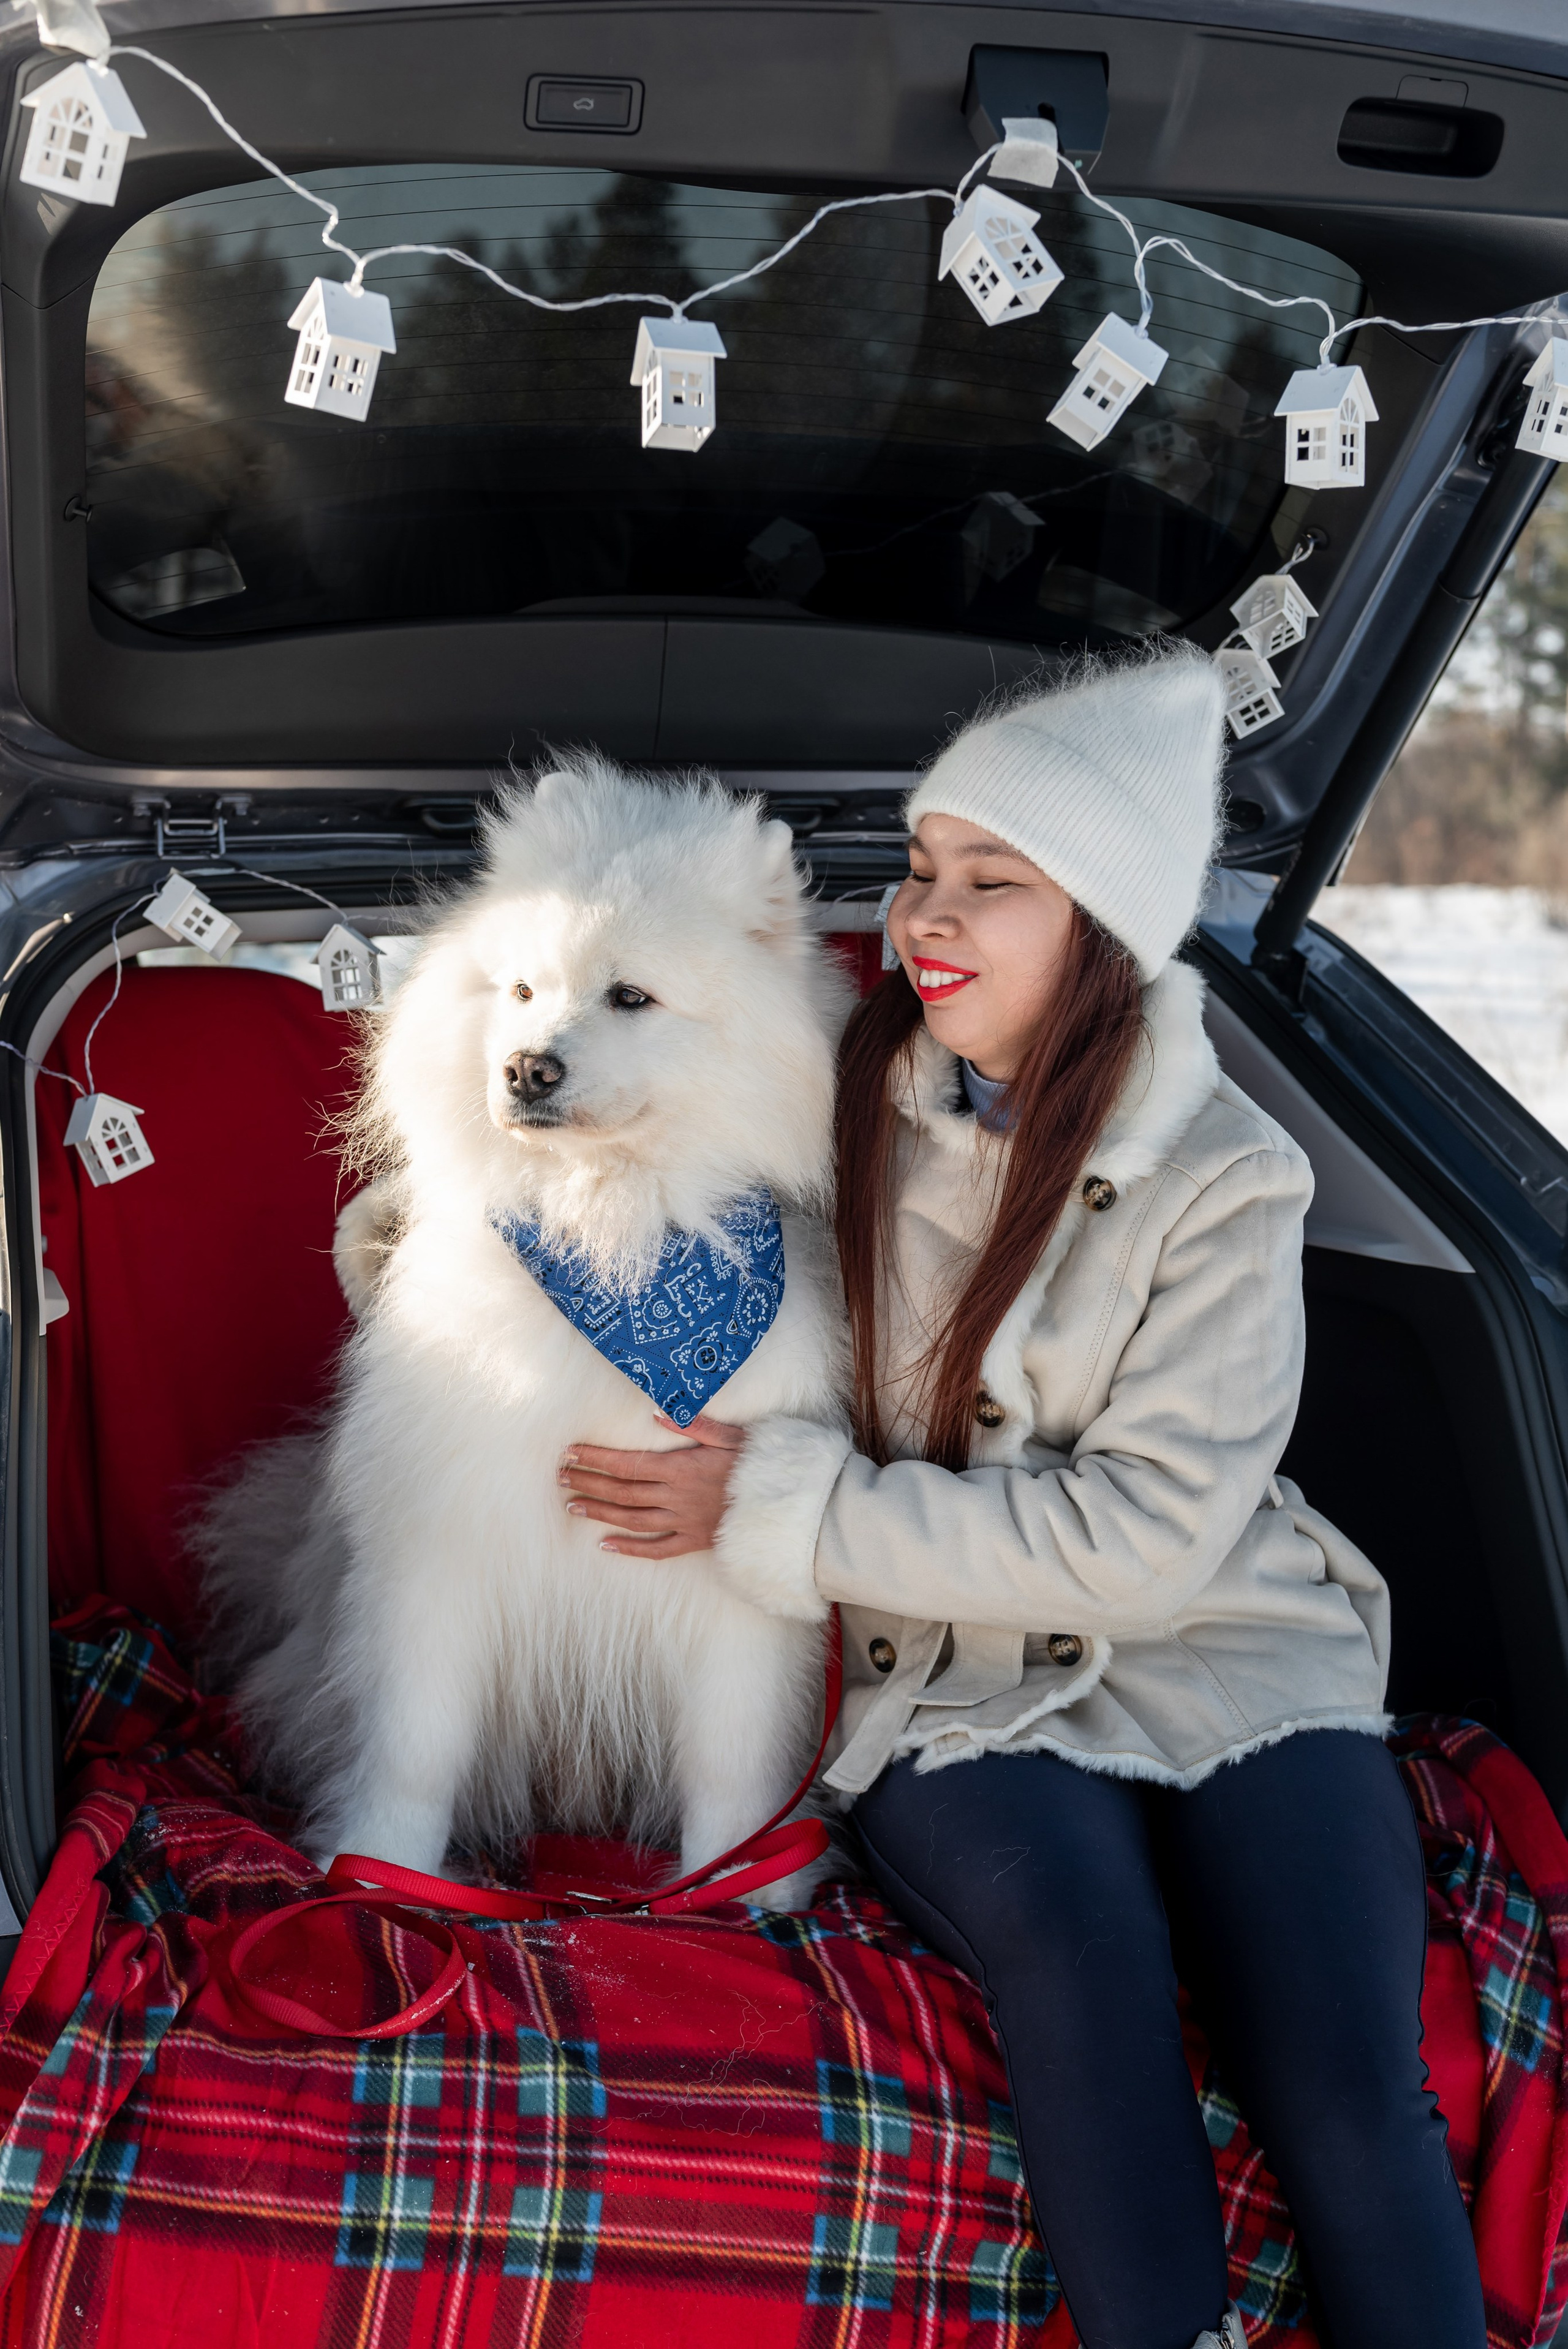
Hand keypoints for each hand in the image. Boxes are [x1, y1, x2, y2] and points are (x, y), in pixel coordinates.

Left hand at [557, 1416, 746, 1557]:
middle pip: (622, 1491)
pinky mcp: (695, 1542)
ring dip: (599, 1513)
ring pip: (632, 1519)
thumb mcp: (732, 1435)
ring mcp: (684, 1521)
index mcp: (682, 1467)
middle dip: (588, 1482)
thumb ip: (694, 1425)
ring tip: (571, 1506)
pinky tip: (605, 1547)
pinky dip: (630, 1549)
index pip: (627, 1463)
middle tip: (560, 1477)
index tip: (571, 1452)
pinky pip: (657, 1549)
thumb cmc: (762, 1464)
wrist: (786, 1505)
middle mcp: (676, 1496)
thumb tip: (658, 1413)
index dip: (596, 1458)